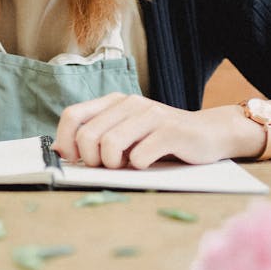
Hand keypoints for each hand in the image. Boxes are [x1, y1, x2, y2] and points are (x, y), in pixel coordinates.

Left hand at [53, 93, 227, 168]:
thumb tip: (60, 151)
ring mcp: (150, 115)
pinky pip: (140, 155)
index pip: (72, 115)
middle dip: (92, 159)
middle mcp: (129, 103)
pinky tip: (148, 164)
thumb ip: (98, 136)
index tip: (74, 160)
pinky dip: (139, 167)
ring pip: (111, 144)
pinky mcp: (170, 131)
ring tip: (127, 166)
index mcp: (113, 102)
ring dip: (114, 165)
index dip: (66, 141)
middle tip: (108, 167)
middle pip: (88, 135)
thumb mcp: (127, 133)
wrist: (210, 132)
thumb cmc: (163, 139)